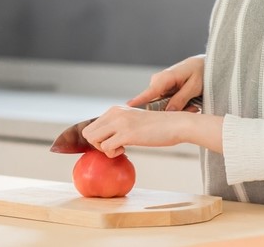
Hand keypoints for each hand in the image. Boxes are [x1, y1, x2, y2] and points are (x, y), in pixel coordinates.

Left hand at [81, 104, 223, 157]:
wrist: (176, 124)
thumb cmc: (158, 127)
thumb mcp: (135, 121)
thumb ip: (120, 125)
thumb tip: (106, 138)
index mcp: (115, 110)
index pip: (91, 126)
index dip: (98, 139)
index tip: (111, 143)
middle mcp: (115, 113)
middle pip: (88, 132)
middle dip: (97, 144)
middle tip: (114, 147)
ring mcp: (120, 122)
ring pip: (93, 139)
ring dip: (104, 149)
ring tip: (121, 148)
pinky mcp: (127, 133)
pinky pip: (106, 148)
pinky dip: (113, 153)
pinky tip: (126, 149)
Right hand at [127, 54, 204, 111]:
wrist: (203, 65)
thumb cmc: (200, 72)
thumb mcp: (194, 86)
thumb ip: (180, 99)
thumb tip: (168, 111)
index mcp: (164, 77)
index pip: (149, 92)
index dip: (139, 100)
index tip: (128, 106)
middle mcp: (158, 82)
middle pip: (157, 105)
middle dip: (173, 111)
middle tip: (193, 108)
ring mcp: (159, 87)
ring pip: (163, 106)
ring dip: (178, 109)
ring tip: (194, 105)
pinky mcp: (163, 91)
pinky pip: (166, 104)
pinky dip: (178, 106)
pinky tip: (190, 103)